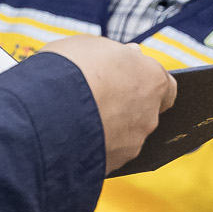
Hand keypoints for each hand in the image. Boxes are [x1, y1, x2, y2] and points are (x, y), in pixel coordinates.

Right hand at [39, 35, 174, 172]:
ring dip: (107, 128)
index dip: (144, 83)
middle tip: (94, 97)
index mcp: (152, 80)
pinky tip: (70, 137)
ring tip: (74, 118)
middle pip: (144, 112)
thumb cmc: (70, 68)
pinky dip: (92, 146)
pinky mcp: (112, 165)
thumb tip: (131, 55)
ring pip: (124, 136)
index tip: (127, 78)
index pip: (165, 87)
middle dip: (124, 107)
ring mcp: (132, 143)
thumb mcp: (93, 46)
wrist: (46, 110)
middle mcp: (149, 115)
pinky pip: (104, 154)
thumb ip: (117, 53)